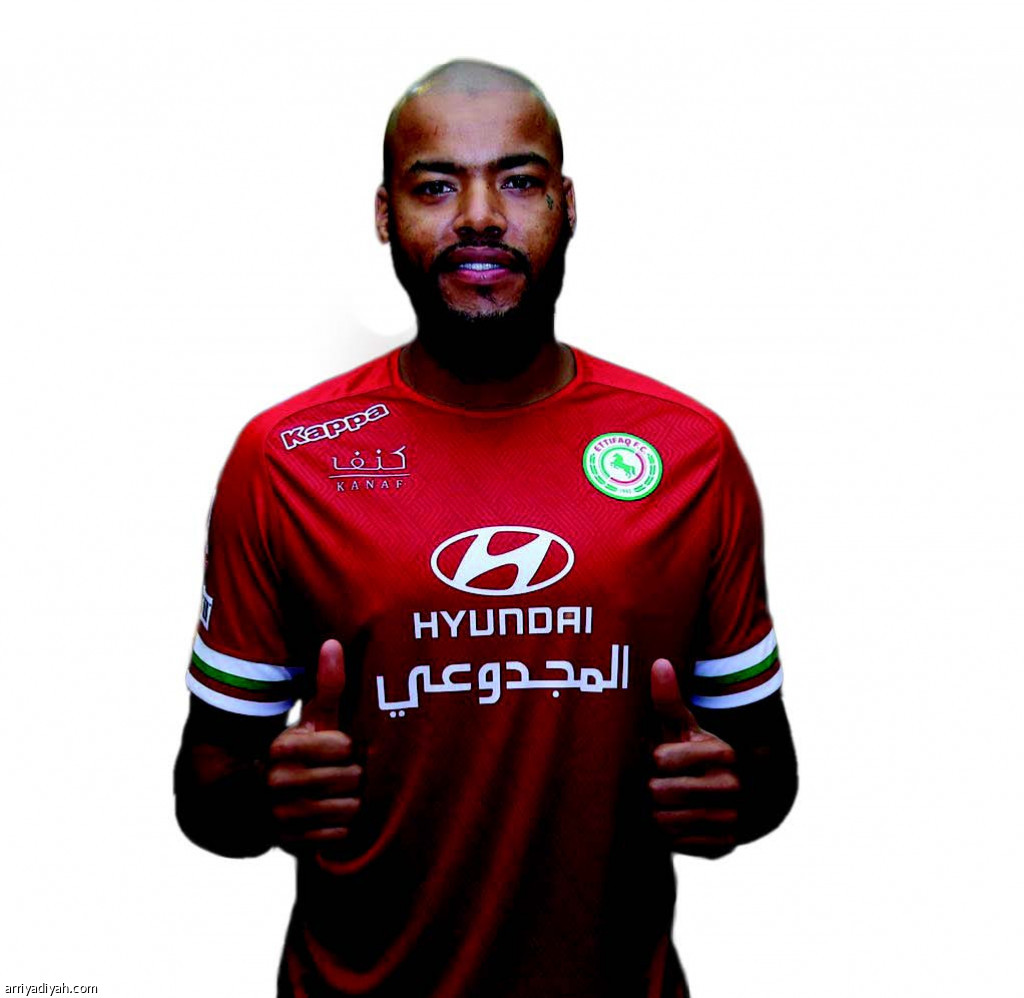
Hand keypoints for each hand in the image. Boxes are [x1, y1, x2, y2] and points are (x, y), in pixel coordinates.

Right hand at [267, 640, 361, 859]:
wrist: (256, 801)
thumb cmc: (300, 751)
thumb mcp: (311, 719)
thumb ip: (327, 685)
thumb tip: (332, 643)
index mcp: (280, 749)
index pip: (342, 747)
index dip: (346, 746)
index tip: (338, 745)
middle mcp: (276, 784)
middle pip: (349, 779)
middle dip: (352, 775)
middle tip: (344, 772)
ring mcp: (281, 818)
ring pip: (348, 809)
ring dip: (351, 801)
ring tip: (340, 792)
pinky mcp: (290, 845)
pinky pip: (339, 835)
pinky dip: (342, 826)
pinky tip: (332, 814)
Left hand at [649, 658, 739, 857]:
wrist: (719, 798)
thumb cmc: (689, 753)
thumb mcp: (681, 727)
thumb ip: (668, 700)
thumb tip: (660, 664)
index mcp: (724, 752)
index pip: (660, 758)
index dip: (651, 758)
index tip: (658, 757)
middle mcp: (733, 787)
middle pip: (659, 791)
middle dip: (649, 788)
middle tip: (654, 783)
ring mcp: (731, 819)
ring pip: (664, 820)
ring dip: (654, 813)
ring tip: (662, 801)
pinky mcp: (723, 847)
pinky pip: (674, 843)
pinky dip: (667, 835)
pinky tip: (674, 820)